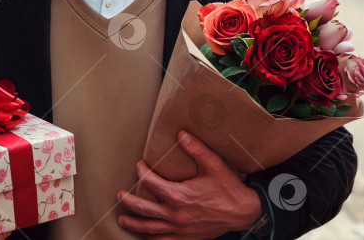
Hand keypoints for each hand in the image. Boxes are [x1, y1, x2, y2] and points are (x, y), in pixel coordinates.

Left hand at [116, 130, 260, 239]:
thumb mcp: (214, 164)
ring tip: (123, 218)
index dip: (142, 172)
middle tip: (120, 194)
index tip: (139, 165)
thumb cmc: (228, 188)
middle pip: (143, 209)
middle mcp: (176, 215)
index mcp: (179, 195)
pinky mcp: (186, 238)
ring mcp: (180, 229)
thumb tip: (181, 134)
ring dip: (134, 223)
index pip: (150, 183)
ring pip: (149, 228)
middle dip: (128, 201)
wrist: (244, 212)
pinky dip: (151, 238)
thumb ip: (196, 148)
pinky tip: (145, 235)